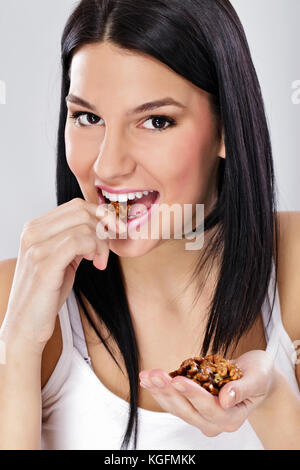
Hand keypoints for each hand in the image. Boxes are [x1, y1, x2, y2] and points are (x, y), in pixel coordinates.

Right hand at [0, 198, 126, 354]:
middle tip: (108, 249)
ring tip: (99, 261)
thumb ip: (73, 241)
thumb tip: (100, 227)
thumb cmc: (45, 294)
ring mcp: (36, 247)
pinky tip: (96, 264)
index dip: (101, 215)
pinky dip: (95, 250)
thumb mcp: (60, 260)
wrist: (25, 326)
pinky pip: (79, 241)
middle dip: (104, 227)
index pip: (75, 206)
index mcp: (34, 228)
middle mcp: (32, 233)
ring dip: (101, 243)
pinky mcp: (44, 264)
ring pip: (84, 225)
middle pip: (81, 211)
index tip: (114, 231)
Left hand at [139, 350, 274, 436]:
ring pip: (177, 408)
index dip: (193, 394)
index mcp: (233, 417)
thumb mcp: (258, 376)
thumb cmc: (259, 374)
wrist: (255, 377)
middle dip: (169, 392)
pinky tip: (148, 379)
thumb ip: (243, 388)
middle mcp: (216, 423)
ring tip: (146, 376)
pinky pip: (174, 402)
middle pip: (189, 410)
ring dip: (160, 391)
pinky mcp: (192, 408)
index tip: (177, 379)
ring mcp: (202, 417)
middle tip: (154, 374)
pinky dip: (160, 390)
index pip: (210, 408)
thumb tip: (226, 398)